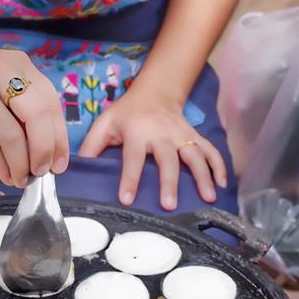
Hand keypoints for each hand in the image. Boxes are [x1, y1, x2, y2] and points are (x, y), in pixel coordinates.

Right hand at [0, 46, 68, 188]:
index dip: (59, 137)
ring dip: (20, 164)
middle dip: (44, 151)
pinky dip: (1, 164)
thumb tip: (45, 150)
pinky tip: (6, 174)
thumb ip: (20, 107)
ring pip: (11, 135)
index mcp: (18, 64)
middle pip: (37, 117)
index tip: (60, 163)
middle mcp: (1, 73)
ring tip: (22, 178)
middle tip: (42, 171)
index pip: (50, 103)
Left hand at [77, 84, 224, 210]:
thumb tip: (76, 171)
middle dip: (169, 182)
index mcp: (137, 131)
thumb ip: (92, 147)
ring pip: (195, 155)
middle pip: (168, 159)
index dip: (129, 178)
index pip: (132, 158)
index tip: (126, 199)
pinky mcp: (194, 136)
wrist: (155, 92)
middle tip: (169, 205)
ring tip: (207, 199)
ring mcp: (182, 135)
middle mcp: (162, 133)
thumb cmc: (126, 114)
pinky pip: (210, 150)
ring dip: (203, 176)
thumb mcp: (104, 124)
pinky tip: (223, 185)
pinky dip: (219, 166)